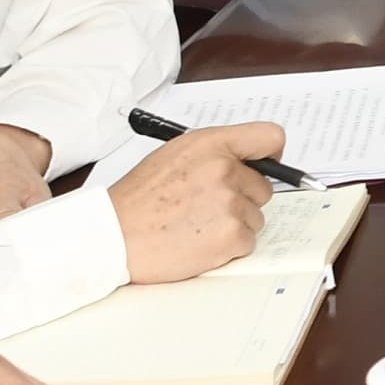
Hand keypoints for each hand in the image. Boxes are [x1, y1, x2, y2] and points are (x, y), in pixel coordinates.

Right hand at [107, 124, 286, 284]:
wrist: (113, 236)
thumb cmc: (138, 200)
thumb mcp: (173, 157)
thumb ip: (213, 154)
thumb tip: (247, 162)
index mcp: (210, 144)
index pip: (269, 137)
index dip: (271, 155)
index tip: (267, 165)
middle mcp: (224, 169)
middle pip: (264, 186)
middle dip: (242, 199)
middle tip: (206, 207)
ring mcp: (230, 203)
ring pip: (255, 217)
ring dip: (233, 224)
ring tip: (195, 225)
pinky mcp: (231, 235)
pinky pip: (247, 242)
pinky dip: (227, 247)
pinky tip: (198, 242)